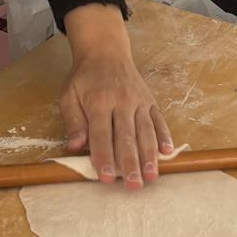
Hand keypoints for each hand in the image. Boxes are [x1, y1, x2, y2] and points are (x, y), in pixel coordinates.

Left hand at [60, 5, 172, 187]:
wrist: (105, 51)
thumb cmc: (84, 77)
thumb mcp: (69, 95)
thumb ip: (73, 121)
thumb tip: (76, 146)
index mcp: (99, 102)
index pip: (102, 135)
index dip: (104, 157)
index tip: (107, 178)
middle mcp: (122, 102)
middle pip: (127, 137)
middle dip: (131, 163)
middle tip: (134, 186)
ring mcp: (139, 101)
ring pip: (146, 131)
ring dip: (150, 156)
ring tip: (152, 176)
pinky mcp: (150, 101)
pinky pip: (159, 120)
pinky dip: (164, 136)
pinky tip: (167, 152)